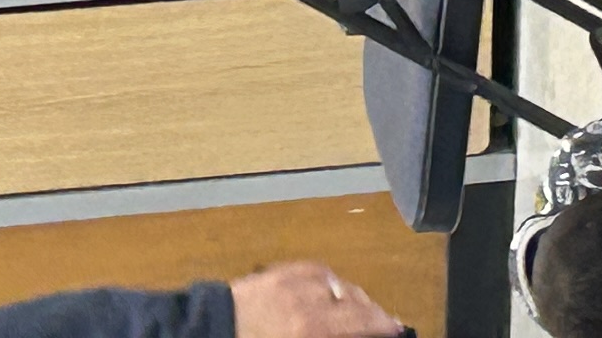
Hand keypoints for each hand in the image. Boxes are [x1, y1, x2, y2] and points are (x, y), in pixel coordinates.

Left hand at [230, 264, 410, 337]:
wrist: (204, 333)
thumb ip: (325, 335)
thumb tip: (349, 329)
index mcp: (310, 329)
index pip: (362, 322)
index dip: (385, 326)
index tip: (397, 330)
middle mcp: (308, 302)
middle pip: (355, 304)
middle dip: (375, 315)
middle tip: (385, 324)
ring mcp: (293, 283)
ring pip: (338, 285)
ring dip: (354, 298)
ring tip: (362, 309)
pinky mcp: (277, 272)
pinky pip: (314, 271)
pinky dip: (329, 281)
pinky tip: (332, 289)